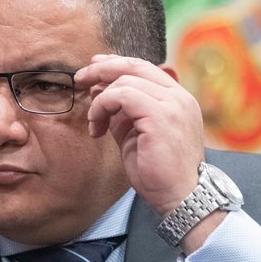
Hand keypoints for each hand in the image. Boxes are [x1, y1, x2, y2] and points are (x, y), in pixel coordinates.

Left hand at [77, 54, 205, 215]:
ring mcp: (172, 105)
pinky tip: (97, 127)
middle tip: (80, 79)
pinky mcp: (160, 117)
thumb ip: (124, 112)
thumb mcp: (137, 134)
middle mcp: (179, 97)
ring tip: (94, 122)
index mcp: (177, 99)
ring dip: (100, 99)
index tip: (94, 68)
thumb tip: (100, 92)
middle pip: (135, 66)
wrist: (180, 197)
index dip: (116, 64)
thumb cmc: (159, 172)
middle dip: (102, 69)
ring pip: (125, 81)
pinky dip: (103, 106)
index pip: (144, 68)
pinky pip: (123, 96)